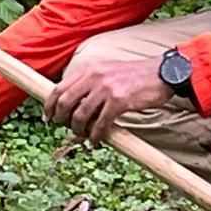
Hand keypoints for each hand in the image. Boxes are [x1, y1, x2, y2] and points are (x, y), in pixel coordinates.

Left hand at [44, 57, 174, 143]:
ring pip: (81, 115)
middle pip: (65, 102)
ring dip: (79, 131)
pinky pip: (100, 124)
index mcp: (89, 69)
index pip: (59, 88)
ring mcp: (106, 88)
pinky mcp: (120, 101)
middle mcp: (94, 76)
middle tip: (66, 129)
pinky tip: (97, 141)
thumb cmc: (136, 76)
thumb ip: (91, 84)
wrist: (162, 73)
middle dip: (61, 120)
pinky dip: (96, 136)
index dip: (50, 106)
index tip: (48, 118)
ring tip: (84, 136)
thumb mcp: (108, 72)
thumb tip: (74, 105)